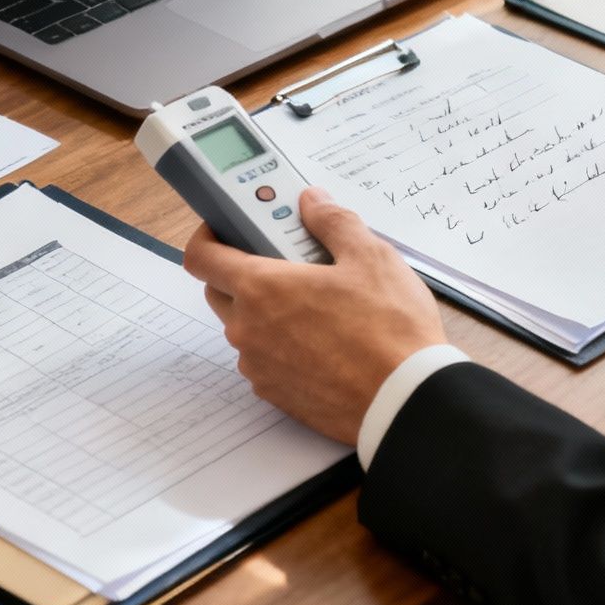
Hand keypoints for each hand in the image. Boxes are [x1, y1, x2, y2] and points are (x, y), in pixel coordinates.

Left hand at [182, 188, 445, 446]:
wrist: (404, 401)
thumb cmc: (389, 331)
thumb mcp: (371, 258)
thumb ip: (334, 222)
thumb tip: (313, 202)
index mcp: (262, 288)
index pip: (201, 256)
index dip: (208, 236)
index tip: (227, 229)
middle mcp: (248, 329)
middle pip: (219, 291)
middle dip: (241, 271)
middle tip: (285, 261)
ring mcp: (259, 366)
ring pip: (245, 328)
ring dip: (265, 312)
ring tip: (316, 304)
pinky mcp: (276, 395)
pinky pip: (264, 359)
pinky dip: (281, 345)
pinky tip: (324, 341)